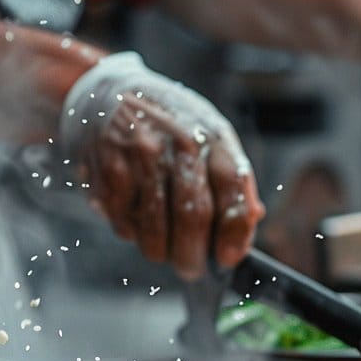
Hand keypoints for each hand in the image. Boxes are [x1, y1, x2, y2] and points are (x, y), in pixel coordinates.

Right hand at [58, 52, 264, 278]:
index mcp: (213, 135)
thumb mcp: (209, 136)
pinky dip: (131, 233)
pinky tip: (135, 226)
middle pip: (194, 214)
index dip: (234, 230)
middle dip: (193, 254)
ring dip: (161, 251)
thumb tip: (253, 220)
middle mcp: (180, 140)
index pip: (232, 186)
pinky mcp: (109, 166)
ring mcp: (142, 152)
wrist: (107, 91)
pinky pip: (124, 219)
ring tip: (163, 253)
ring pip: (156, 225)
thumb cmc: (169, 125)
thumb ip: (233, 179)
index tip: (228, 258)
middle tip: (192, 269)